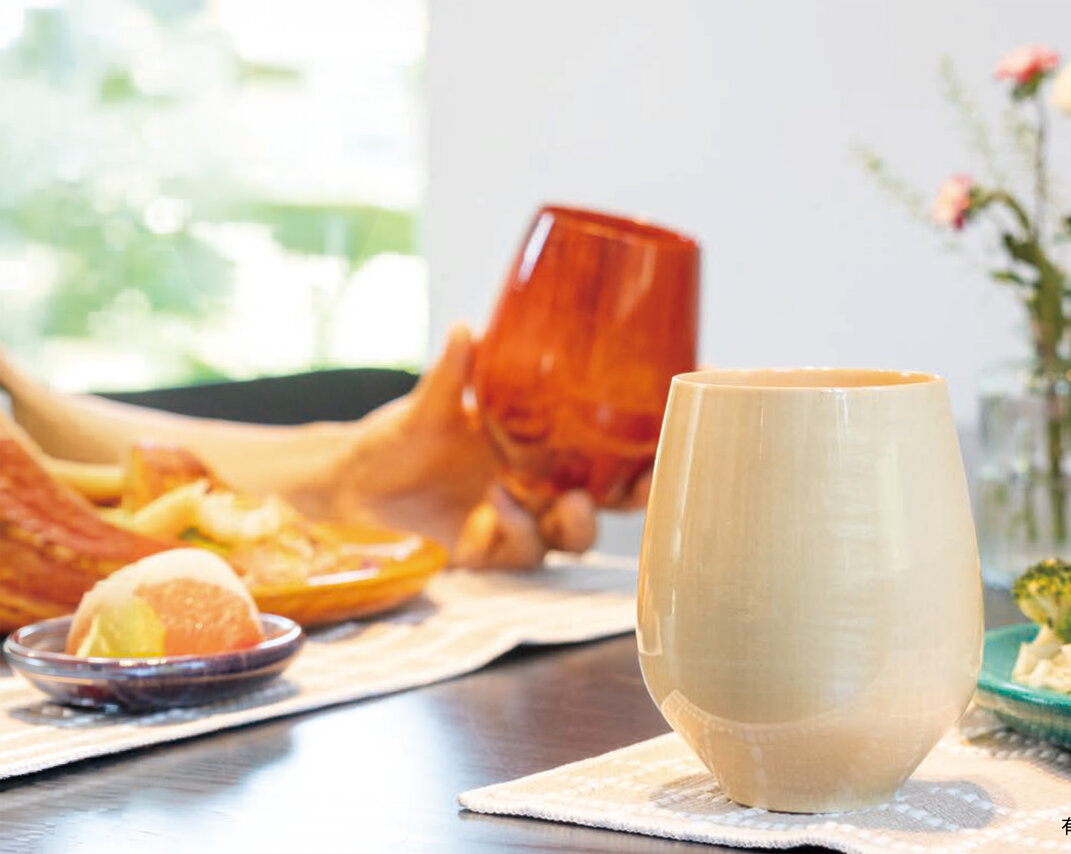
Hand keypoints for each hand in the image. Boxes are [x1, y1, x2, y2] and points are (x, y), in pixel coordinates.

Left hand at [301, 325, 648, 568]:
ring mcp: (518, 522)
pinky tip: (497, 506)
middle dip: (641, 497)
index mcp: (541, 442)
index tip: (688, 408)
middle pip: (612, 498)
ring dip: (579, 521)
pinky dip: (517, 530)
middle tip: (649, 485)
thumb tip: (466, 330)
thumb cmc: (395, 440)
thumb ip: (452, 375)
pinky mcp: (489, 555)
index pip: (610, 442)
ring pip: (574, 535)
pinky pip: (520, 551)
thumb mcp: (427, 404)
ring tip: (570, 502)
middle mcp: (540, 484)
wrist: (347, 490)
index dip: (653, 432)